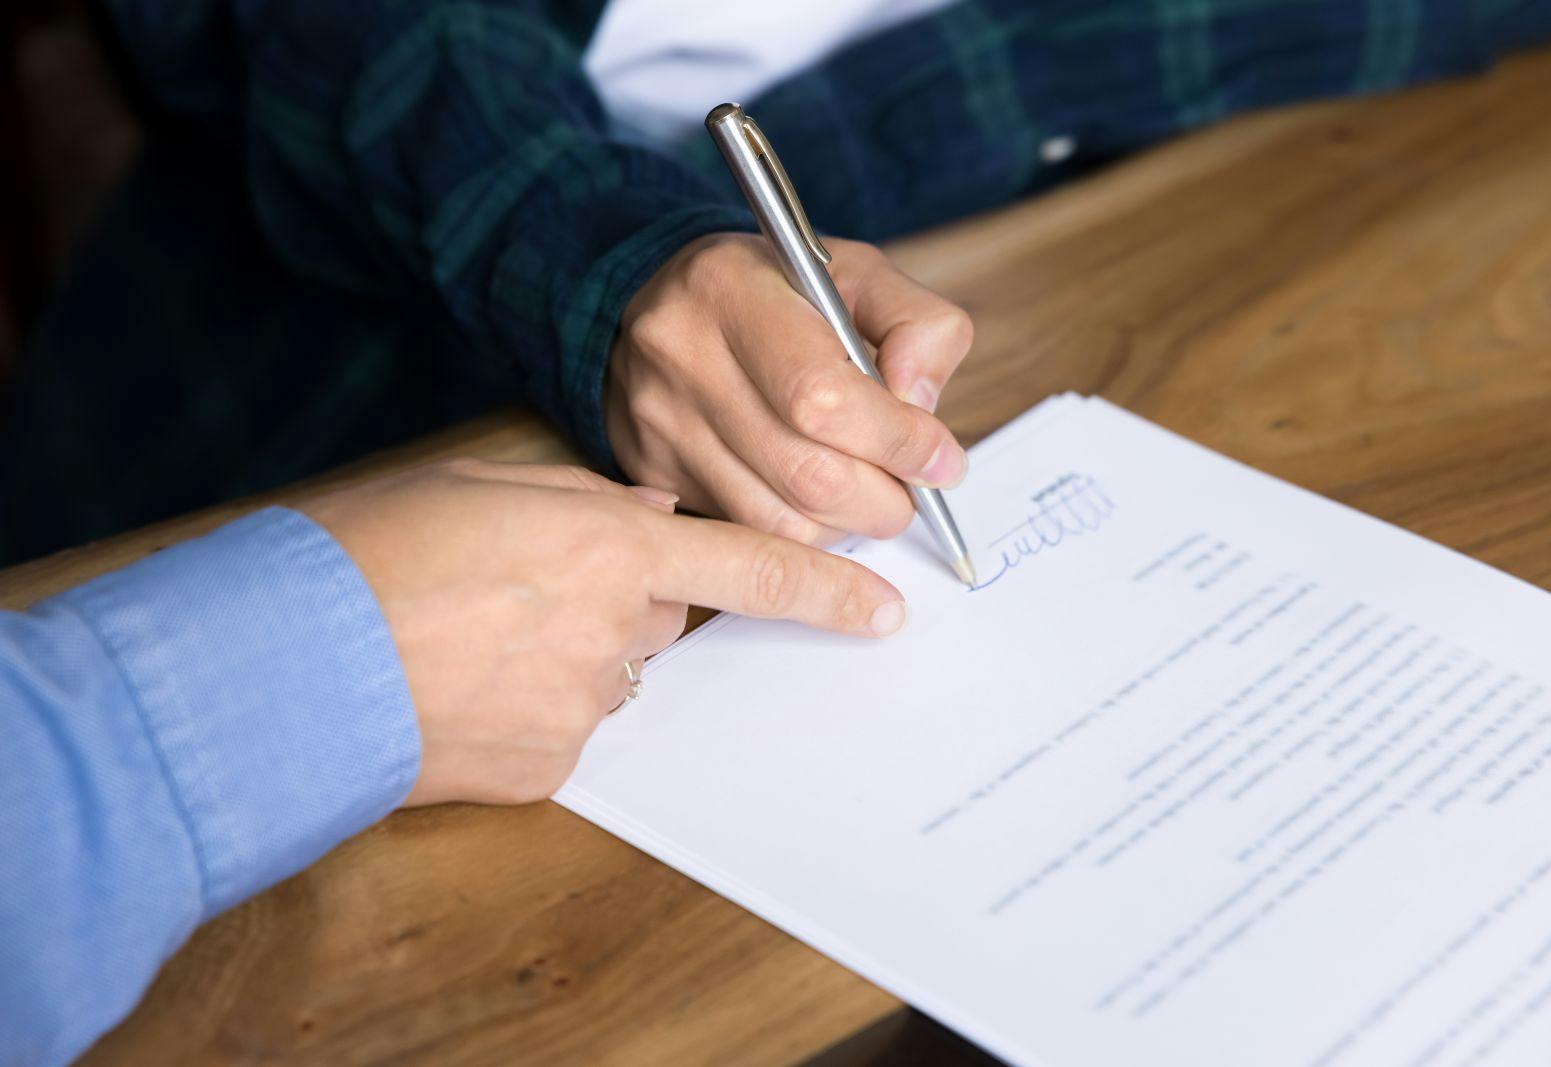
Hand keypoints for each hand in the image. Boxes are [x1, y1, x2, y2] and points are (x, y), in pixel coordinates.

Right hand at [302, 460, 906, 806]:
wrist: (291, 658)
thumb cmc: (373, 551)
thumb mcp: (484, 486)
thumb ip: (586, 501)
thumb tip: (647, 518)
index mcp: (610, 545)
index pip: (754, 568)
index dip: (826, 591)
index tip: (880, 612)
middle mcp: (616, 628)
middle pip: (664, 615)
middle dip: (620, 600)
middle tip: (528, 589)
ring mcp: (585, 704)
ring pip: (612, 671)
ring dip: (569, 653)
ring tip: (476, 635)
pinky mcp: (550, 765)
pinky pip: (568, 726)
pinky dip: (533, 706)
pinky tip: (466, 687)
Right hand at [606, 233, 973, 545]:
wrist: (665, 306)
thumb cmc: (773, 293)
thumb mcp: (855, 274)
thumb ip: (917, 325)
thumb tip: (920, 407)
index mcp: (730, 289)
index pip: (822, 395)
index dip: (896, 441)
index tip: (941, 459)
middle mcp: (681, 356)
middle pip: (806, 474)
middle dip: (882, 498)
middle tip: (910, 491)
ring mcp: (661, 423)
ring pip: (780, 522)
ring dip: (847, 524)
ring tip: (867, 494)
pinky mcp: (654, 473)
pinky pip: (749, 534)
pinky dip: (804, 535)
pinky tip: (818, 502)